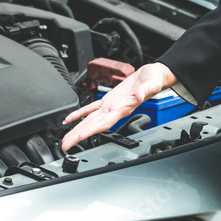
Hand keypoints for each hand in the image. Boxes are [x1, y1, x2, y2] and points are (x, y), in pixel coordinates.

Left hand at [60, 62, 176, 150]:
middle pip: (94, 126)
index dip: (92, 130)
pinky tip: (70, 118)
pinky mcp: (108, 99)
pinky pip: (91, 108)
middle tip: (65, 145)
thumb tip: (138, 96)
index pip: (105, 123)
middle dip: (79, 135)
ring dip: (77, 129)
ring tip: (65, 138)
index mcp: (123, 108)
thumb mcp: (152, 84)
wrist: (154, 75)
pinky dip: (80, 113)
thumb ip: (145, 91)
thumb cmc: (155, 79)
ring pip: (90, 119)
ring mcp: (110, 106)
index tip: (80, 136)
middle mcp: (114, 110)